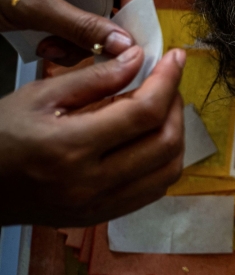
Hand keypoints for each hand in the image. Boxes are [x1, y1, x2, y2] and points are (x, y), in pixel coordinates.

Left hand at [0, 0, 148, 64]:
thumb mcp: (34, 6)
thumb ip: (82, 26)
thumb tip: (126, 44)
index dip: (137, 11)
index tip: (133, 42)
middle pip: (117, 4)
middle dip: (102, 33)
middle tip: (89, 55)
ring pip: (99, 20)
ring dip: (82, 42)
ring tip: (53, 50)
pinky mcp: (59, 2)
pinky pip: (80, 25)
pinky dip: (69, 42)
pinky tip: (46, 46)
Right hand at [0, 47, 185, 226]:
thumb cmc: (0, 134)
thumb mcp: (39, 96)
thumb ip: (95, 77)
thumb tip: (139, 58)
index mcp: (70, 148)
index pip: (144, 113)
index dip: (169, 80)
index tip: (175, 57)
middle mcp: (90, 184)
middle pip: (164, 143)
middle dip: (176, 104)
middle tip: (168, 81)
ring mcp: (98, 206)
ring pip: (168, 171)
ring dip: (176, 134)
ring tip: (163, 108)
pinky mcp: (100, 218)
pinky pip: (153, 191)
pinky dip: (164, 161)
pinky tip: (151, 138)